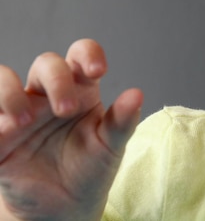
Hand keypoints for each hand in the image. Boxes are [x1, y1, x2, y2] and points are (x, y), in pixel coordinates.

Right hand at [0, 39, 142, 219]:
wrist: (66, 206)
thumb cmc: (91, 168)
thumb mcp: (110, 146)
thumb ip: (122, 121)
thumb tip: (137, 94)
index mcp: (81, 90)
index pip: (80, 56)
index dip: (87, 54)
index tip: (98, 71)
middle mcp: (49, 94)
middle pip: (46, 63)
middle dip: (57, 80)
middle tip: (67, 110)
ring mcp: (20, 111)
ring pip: (4, 79)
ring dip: (10, 93)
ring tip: (24, 121)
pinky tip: (3, 130)